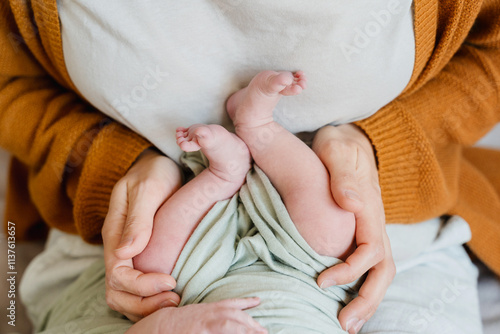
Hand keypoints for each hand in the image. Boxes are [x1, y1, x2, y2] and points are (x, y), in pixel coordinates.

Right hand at [102, 149, 182, 321]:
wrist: (156, 164)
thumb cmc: (153, 173)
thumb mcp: (148, 188)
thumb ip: (138, 219)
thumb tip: (126, 252)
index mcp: (115, 233)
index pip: (118, 274)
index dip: (142, 286)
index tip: (171, 281)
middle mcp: (118, 248)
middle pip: (116, 292)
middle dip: (143, 303)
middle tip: (176, 299)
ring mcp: (127, 253)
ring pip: (124, 295)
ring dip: (146, 305)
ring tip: (176, 300)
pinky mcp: (140, 255)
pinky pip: (136, 288)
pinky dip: (150, 299)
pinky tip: (171, 294)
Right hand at [126, 298, 267, 333]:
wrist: (155, 327)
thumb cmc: (175, 323)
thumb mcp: (195, 314)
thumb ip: (211, 313)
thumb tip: (229, 317)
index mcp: (207, 309)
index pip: (230, 304)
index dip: (245, 302)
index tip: (258, 301)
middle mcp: (207, 316)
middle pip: (234, 317)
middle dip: (250, 324)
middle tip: (264, 331)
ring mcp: (202, 326)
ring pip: (228, 326)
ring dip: (244, 330)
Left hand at [312, 124, 395, 333]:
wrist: (350, 141)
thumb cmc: (339, 146)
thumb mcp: (337, 150)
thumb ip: (343, 175)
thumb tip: (349, 203)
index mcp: (371, 209)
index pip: (370, 251)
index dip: (350, 271)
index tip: (321, 280)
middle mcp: (375, 224)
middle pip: (383, 270)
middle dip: (367, 299)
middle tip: (344, 324)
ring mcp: (371, 230)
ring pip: (380, 272)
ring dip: (366, 300)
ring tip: (346, 323)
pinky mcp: (363, 233)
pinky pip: (368, 266)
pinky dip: (360, 287)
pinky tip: (344, 301)